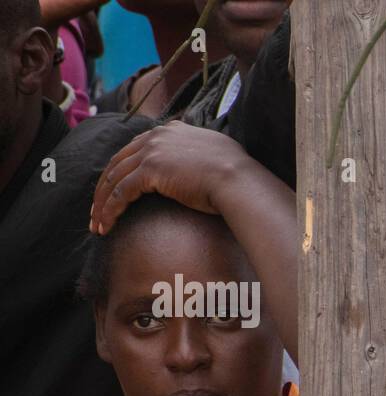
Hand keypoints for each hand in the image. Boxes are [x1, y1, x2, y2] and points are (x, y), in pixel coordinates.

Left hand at [90, 122, 255, 234]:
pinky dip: (110, 210)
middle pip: (117, 163)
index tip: (115, 191)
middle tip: (97, 211)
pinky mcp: (150, 170)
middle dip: (103, 189)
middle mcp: (157, 136)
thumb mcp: (216, 153)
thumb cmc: (236, 174)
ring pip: (114, 178)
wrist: (239, 180)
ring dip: (102, 204)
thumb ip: (200, 152)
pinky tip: (106, 226)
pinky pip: (120, 193)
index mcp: (171, 130)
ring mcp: (152, 151)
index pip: (135, 149)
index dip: (122, 171)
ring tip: (97, 225)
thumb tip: (202, 163)